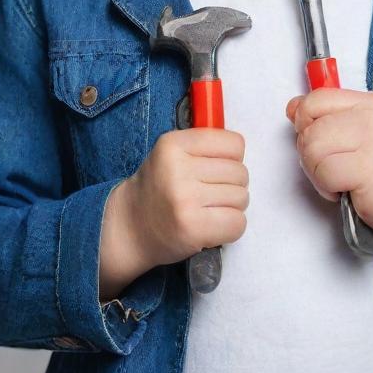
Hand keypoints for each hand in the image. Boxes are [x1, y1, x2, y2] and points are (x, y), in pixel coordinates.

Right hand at [122, 127, 249, 268]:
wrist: (130, 227)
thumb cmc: (159, 188)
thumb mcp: (172, 153)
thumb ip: (204, 145)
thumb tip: (240, 149)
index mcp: (173, 144)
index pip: (233, 143)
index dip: (232, 158)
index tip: (218, 168)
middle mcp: (178, 169)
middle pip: (240, 172)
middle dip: (233, 185)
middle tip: (211, 193)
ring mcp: (185, 200)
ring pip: (242, 198)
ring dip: (232, 207)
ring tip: (210, 209)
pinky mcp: (192, 228)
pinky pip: (238, 223)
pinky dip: (232, 226)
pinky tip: (213, 226)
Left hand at [284, 89, 372, 273]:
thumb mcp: (354, 134)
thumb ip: (324, 117)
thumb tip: (292, 107)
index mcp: (368, 102)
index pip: (316, 99)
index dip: (306, 122)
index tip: (320, 142)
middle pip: (310, 128)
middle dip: (310, 154)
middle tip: (332, 168)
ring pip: (313, 150)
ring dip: (317, 173)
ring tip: (340, 179)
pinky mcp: (372, 171)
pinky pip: (325, 174)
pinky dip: (327, 188)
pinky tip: (346, 191)